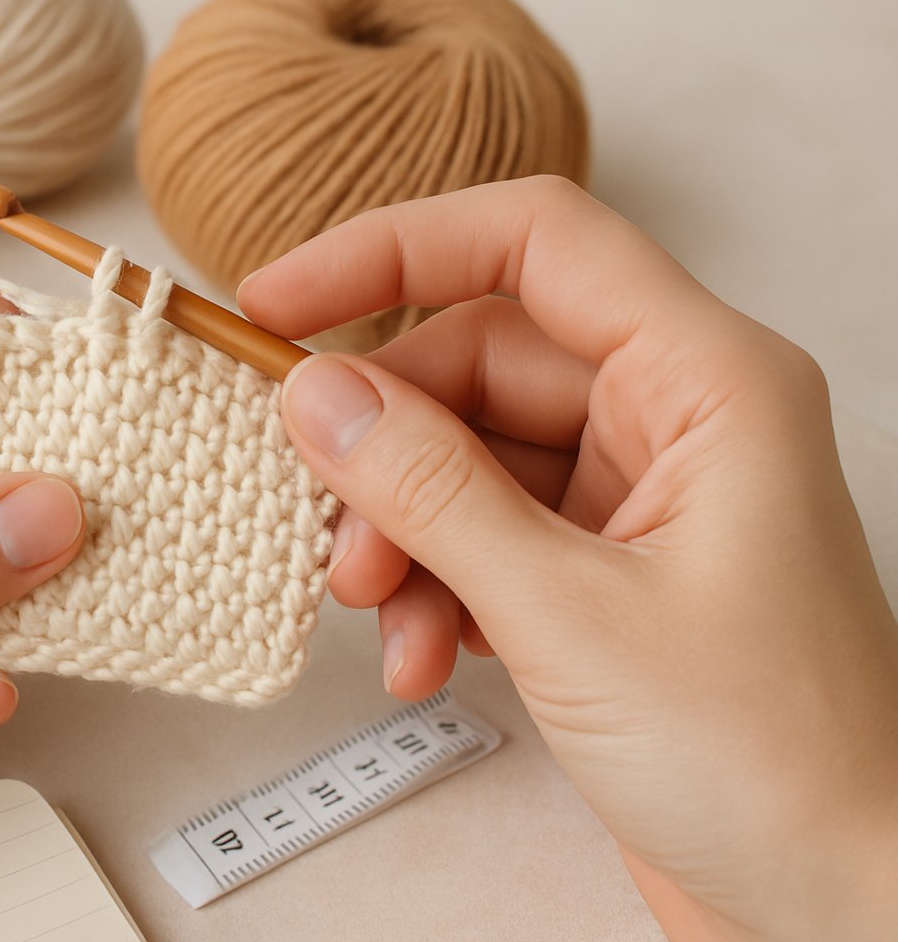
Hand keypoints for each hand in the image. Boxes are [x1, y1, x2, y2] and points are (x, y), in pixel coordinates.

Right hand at [239, 177, 897, 940]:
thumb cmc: (775, 765)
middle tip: (324, 520)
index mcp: (707, 382)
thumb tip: (318, 397)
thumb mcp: (570, 614)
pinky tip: (423, 656)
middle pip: (478, 363)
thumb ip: (432, 492)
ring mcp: (633, 500)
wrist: (835, 912)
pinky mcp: (600, 574)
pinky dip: (431, 586)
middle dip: (386, 444)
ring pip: (467, 458)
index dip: (394, 249)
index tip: (282, 301)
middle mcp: (672, 421)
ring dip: (401, 533)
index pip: (535, 242)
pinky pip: (481, 534)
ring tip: (379, 614)